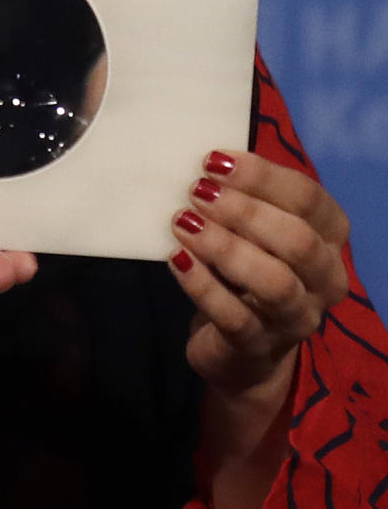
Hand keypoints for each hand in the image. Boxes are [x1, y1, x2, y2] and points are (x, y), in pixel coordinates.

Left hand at [169, 150, 349, 398]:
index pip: (308, 198)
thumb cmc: (247, 267)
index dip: (261, 176)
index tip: (211, 161)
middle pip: (297, 239)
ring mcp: (296, 317)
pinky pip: (234, 316)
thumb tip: (204, 163)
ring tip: (183, 222)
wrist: (240, 347)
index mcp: (329, 236)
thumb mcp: (254, 230)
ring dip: (224, 247)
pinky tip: (178, 259)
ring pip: (273, 281)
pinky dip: (202, 285)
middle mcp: (325, 278)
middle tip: (195, 191)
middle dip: (244, 211)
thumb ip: (242, 198)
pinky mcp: (259, 347)